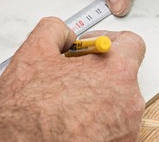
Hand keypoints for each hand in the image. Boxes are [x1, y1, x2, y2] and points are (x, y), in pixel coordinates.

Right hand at [0, 18, 145, 140]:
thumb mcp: (33, 52)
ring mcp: (126, 129)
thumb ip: (56, 30)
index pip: (131, 43)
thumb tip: (64, 33)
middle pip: (122, 74)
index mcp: (117, 71)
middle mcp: (129, 102)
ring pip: (115, 103)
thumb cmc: (28, 114)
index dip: (106, 40)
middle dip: (96, 72)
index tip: (89, 48)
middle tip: (68, 76)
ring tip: (63, 104)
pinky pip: (110, 127)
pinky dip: (93, 123)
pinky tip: (68, 122)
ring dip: (94, 98)